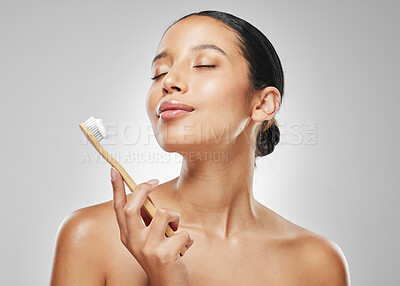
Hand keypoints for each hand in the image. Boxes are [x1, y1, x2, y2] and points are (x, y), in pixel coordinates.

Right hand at [110, 167, 193, 285]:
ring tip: (176, 231)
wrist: (168, 285)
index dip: (116, 188)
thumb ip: (146, 218)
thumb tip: (147, 194)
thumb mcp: (149, 237)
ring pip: (164, 214)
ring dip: (176, 218)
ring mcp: (148, 249)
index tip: (115, 170)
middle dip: (143, 190)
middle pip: (132, 207)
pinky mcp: (165, 255)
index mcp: (127, 236)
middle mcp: (133, 242)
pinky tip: (183, 249)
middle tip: (154, 181)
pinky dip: (188, 238)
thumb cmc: (161, 256)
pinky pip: (183, 232)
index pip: (118, 208)